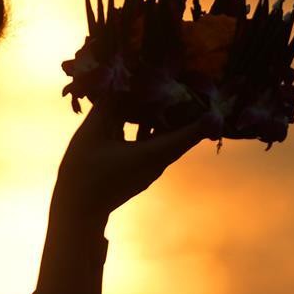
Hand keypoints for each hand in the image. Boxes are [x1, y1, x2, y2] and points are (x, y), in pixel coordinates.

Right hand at [52, 98, 217, 220]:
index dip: (201, 121)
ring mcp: (148, 170)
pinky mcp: (139, 171)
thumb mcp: (92, 134)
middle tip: (190, 90)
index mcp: (149, 156)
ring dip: (167, 121)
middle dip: (186, 114)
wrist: (77, 209)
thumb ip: (106, 107)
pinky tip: (141, 114)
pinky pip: (153, 146)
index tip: (216, 106)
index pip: (185, 136)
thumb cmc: (83, 171)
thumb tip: (119, 84)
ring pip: (166, 141)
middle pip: (179, 137)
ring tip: (167, 96)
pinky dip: (152, 129)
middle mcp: (155, 164)